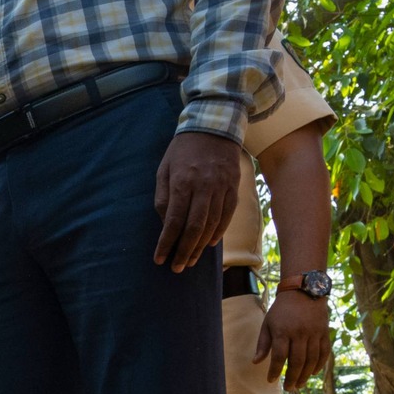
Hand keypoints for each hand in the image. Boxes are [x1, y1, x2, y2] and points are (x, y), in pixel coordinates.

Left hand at [153, 131, 239, 271]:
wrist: (214, 127)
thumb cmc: (183, 151)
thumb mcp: (164, 170)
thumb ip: (163, 198)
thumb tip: (166, 225)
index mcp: (182, 182)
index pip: (174, 221)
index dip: (166, 243)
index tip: (159, 259)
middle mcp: (204, 187)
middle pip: (194, 228)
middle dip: (184, 251)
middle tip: (176, 267)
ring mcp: (222, 187)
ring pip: (212, 224)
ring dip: (200, 246)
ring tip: (191, 260)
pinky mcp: (234, 187)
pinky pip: (227, 215)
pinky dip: (218, 232)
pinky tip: (209, 244)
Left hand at [256, 289, 330, 392]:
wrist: (304, 291)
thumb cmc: (281, 310)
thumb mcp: (268, 324)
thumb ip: (263, 344)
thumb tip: (256, 362)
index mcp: (283, 331)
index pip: (279, 356)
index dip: (275, 370)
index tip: (271, 380)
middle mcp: (300, 333)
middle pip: (297, 360)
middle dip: (292, 377)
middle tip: (289, 388)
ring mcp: (314, 333)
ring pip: (312, 359)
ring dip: (306, 374)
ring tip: (299, 385)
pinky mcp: (325, 332)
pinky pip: (325, 351)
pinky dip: (320, 364)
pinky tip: (313, 373)